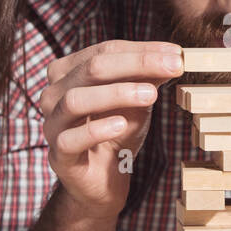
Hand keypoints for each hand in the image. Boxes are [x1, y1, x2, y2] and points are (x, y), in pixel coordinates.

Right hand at [39, 40, 182, 217]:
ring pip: (77, 100)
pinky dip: (97, 129)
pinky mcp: (58, 155)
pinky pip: (72, 139)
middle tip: (172, 67)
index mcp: (69, 72)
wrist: (104, 179)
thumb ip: (148, 77)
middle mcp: (54, 94)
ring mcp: (53, 124)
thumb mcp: (136, 99)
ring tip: (151, 95)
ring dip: (117, 93)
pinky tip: (121, 125)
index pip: (106, 51)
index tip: (177, 54)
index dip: (143, 50)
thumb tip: (173, 55)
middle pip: (92, 68)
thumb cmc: (117, 131)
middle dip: (136, 64)